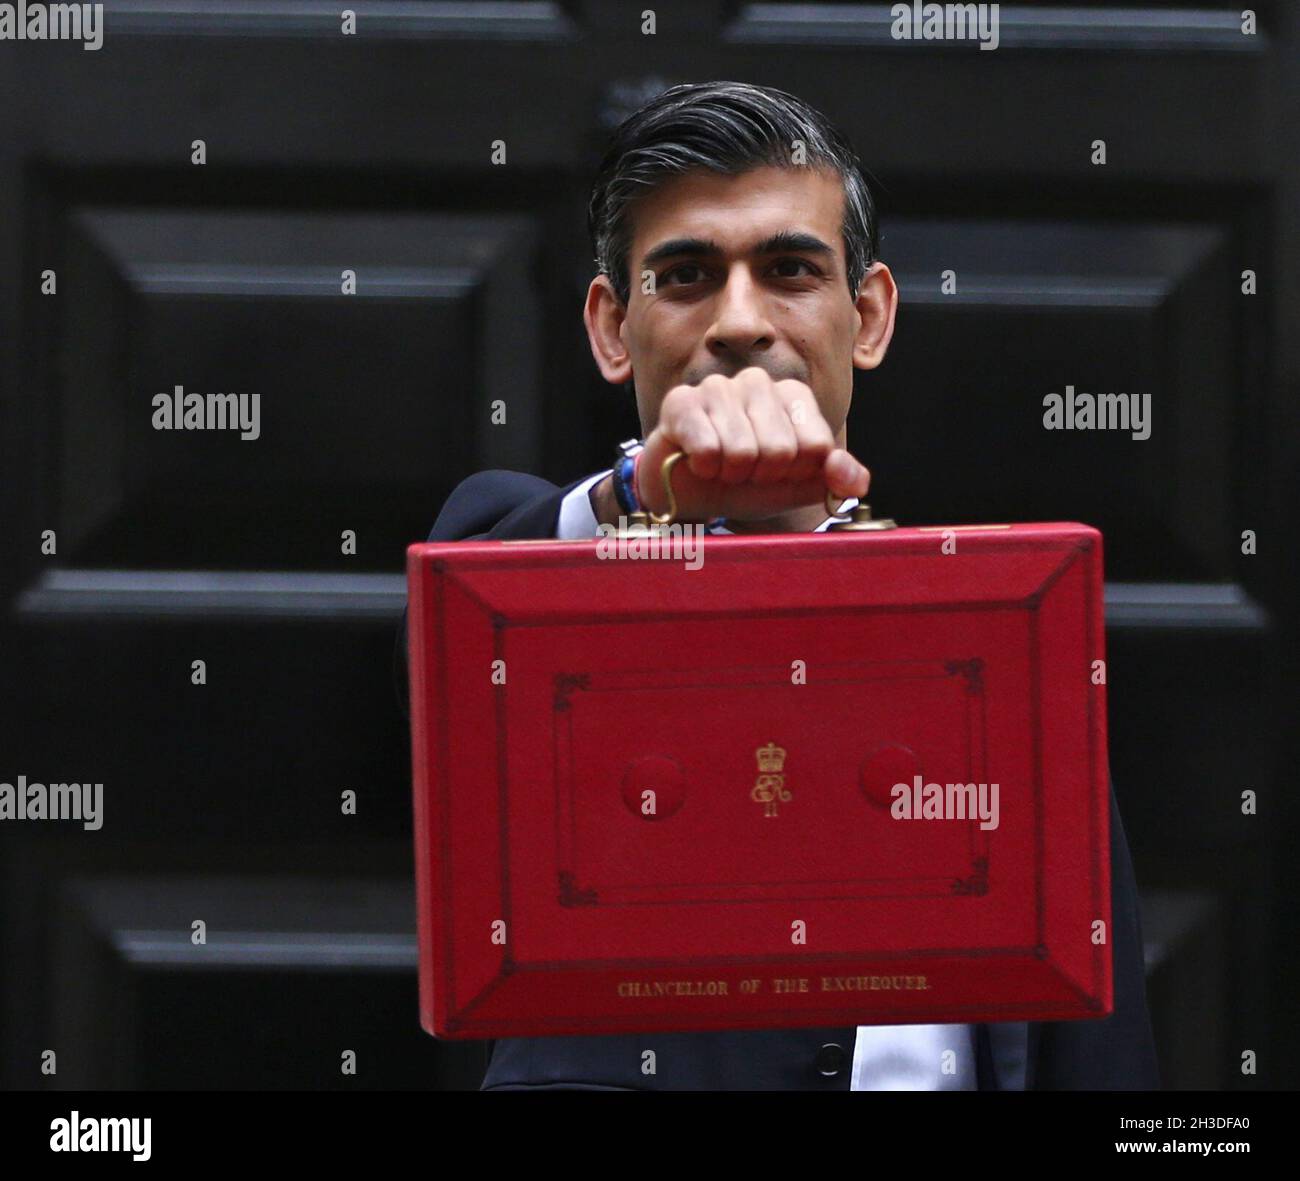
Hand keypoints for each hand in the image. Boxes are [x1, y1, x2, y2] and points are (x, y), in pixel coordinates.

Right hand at [635, 367, 869, 522]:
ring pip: (743, 452)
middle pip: (782, 451)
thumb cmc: (744, 483)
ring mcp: (718, 387)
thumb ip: (836, 482)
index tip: (776, 472)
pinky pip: (708, 449)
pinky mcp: (681, 401)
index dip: (795, 474)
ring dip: (730, 474)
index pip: (818, 447)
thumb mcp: (797, 488)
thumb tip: (854, 481)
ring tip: (720, 466)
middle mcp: (759, 382)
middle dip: (760, 476)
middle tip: (743, 471)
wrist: (688, 493)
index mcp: (794, 395)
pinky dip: (705, 469)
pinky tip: (696, 461)